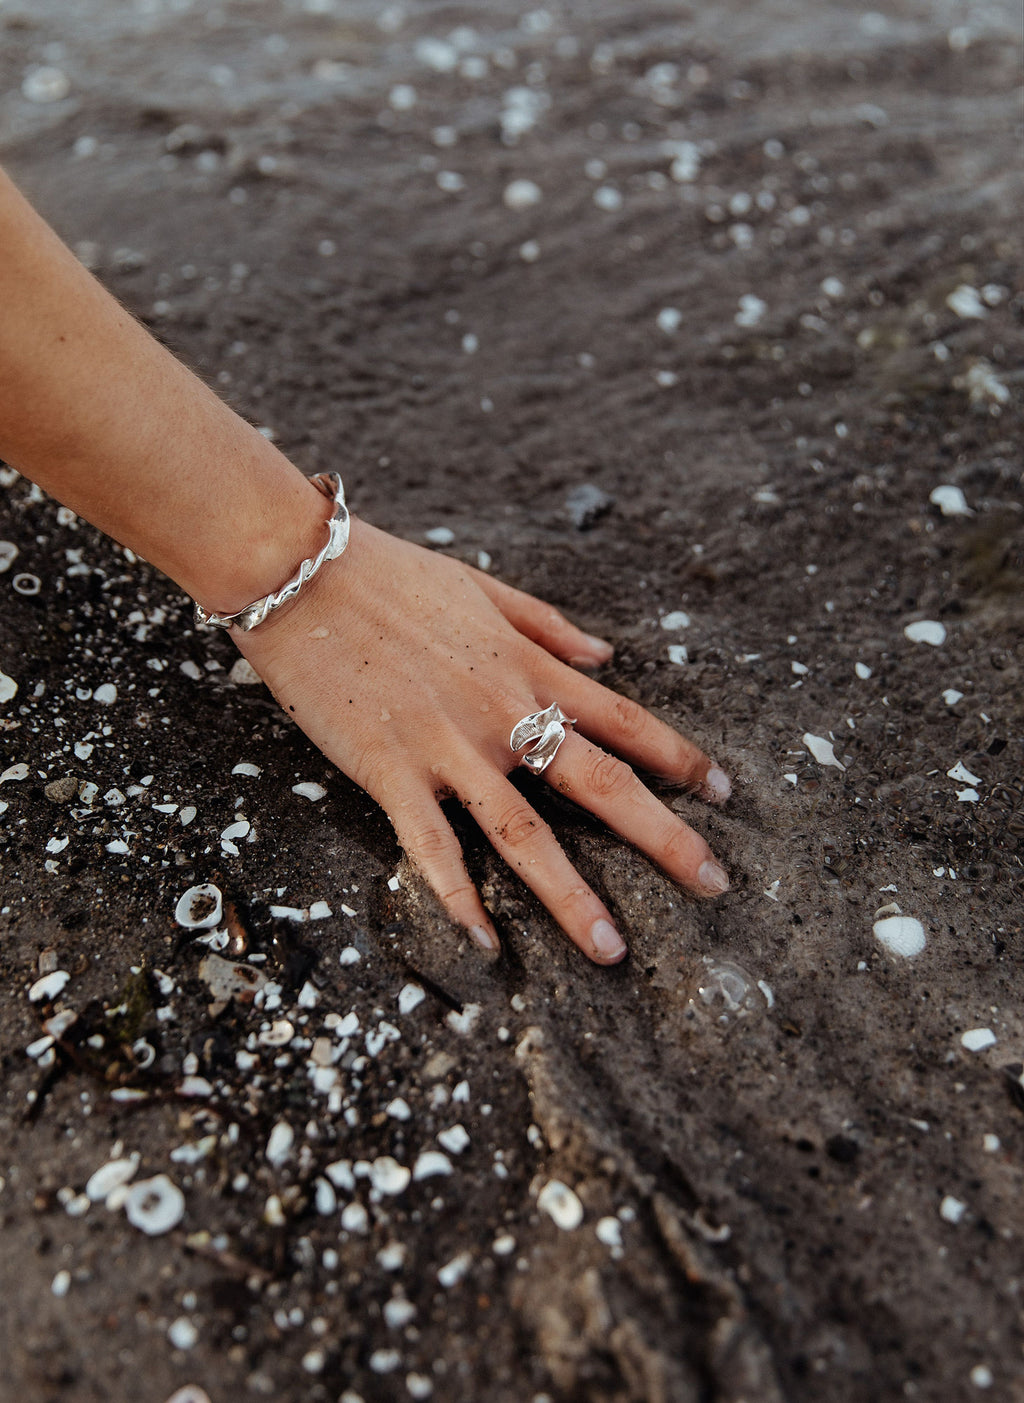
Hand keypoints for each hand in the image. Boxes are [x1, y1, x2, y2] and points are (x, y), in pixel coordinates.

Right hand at [236, 518, 731, 963]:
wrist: (299, 571)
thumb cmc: (388, 573)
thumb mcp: (482, 586)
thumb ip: (548, 624)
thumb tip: (606, 653)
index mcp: (526, 666)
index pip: (623, 717)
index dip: (681, 757)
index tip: (724, 792)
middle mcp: (501, 711)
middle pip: (600, 782)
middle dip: (665, 837)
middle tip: (715, 884)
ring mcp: (447, 747)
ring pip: (524, 832)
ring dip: (572, 896)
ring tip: (612, 949)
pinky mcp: (390, 773)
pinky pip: (433, 848)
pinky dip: (459, 898)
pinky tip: (486, 941)